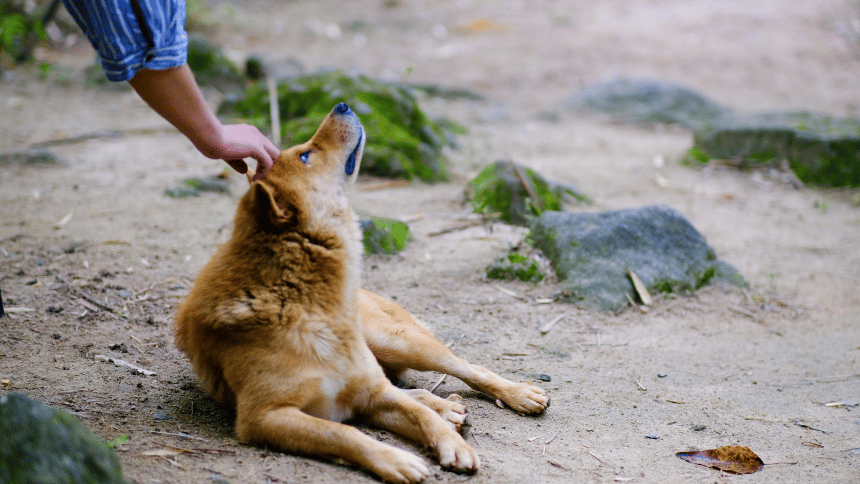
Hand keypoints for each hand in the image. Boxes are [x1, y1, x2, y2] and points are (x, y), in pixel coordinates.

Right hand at [128, 65, 280, 180]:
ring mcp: (258, 140)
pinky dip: (264, 173)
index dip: (262, 160)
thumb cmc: (211, 143)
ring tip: (257, 179)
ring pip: (274, 156)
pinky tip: (255, 179)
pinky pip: (268, 163)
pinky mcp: (257, 148)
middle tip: (259, 176)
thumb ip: (238, 161)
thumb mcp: (227, 154)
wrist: (208, 137)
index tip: (255, 171)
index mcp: (249, 132)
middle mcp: (256, 134)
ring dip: (267, 169)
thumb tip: (246, 171)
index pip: (264, 146)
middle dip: (269, 164)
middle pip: (273, 150)